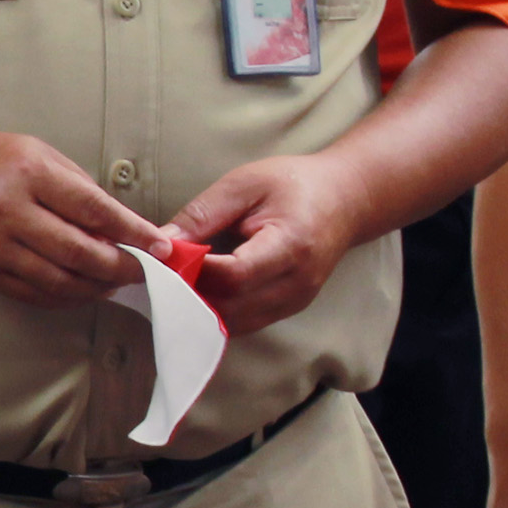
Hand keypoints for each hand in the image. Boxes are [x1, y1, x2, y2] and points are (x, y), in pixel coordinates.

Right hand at [0, 129, 159, 307]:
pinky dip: (68, 297)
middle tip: (146, 272)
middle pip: (80, 253)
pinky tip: (85, 290)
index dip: (133, 232)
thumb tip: (121, 226)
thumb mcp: (36, 152)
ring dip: (97, 287)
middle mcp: (10, 212)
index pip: (94, 210)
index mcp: (29, 174)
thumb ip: (78, 187)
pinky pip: (35, 294)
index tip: (161, 246)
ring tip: (118, 282)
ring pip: (60, 281)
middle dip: (122, 267)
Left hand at [171, 152, 365, 338]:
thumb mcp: (245, 184)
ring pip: (234, 323)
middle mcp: (296, 282)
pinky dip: (217, 311)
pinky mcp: (288, 309)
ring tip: (182, 280)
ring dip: (201, 307)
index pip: (236, 275)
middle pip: (231, 306)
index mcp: (291, 245)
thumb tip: (162, 241)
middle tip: (166, 272)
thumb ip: (203, 213)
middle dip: (191, 293)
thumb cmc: (295, 184)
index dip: (197, 271)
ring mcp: (294, 301)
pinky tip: (202, 289)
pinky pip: (243, 322)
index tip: (170, 256)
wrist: (345, 199)